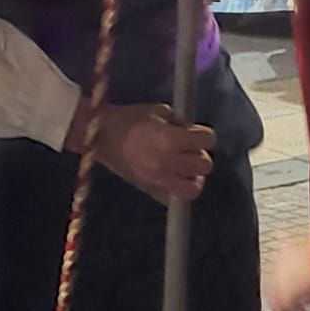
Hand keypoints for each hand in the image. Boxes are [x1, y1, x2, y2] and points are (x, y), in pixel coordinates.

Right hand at [71, 102, 214, 203]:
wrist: (102, 136)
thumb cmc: (129, 118)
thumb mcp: (158, 111)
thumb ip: (180, 123)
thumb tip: (193, 132)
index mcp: (170, 139)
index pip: (207, 141)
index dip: (205, 134)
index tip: (197, 132)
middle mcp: (168, 162)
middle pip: (205, 165)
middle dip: (200, 154)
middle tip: (189, 148)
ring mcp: (159, 180)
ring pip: (194, 189)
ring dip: (193, 176)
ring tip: (185, 166)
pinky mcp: (150, 190)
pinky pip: (174, 199)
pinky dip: (177, 190)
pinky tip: (172, 177)